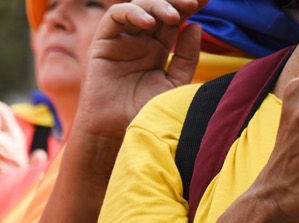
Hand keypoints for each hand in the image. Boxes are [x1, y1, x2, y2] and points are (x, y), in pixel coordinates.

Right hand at [74, 0, 203, 142]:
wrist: (116, 132)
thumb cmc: (143, 113)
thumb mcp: (174, 84)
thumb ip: (186, 57)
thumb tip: (195, 26)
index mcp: (158, 48)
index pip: (175, 18)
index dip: (190, 6)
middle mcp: (140, 40)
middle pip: (158, 7)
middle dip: (176, 1)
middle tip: (193, 2)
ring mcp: (122, 39)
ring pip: (139, 6)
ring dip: (157, 5)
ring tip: (173, 17)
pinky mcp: (103, 42)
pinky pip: (115, 16)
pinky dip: (132, 13)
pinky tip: (149, 23)